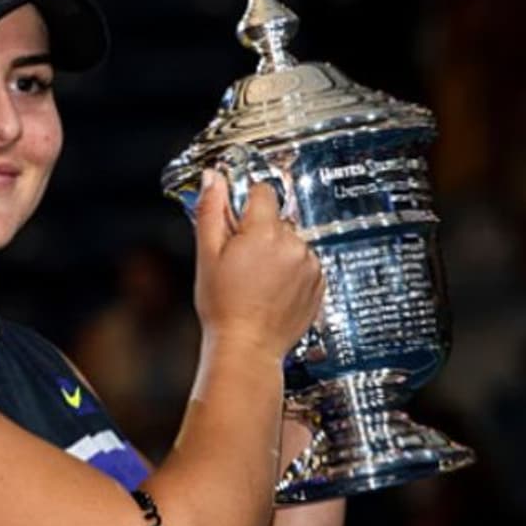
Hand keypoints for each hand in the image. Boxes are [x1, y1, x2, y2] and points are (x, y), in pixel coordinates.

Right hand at [193, 168, 324, 359]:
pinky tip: (272, 289)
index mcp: (264, 232)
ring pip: (291, 241)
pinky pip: (304, 263)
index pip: (263, 192)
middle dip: (259, 231)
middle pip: (276, 219)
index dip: (246, 203)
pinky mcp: (319, 282)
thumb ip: (210, 210)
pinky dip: (291, 271)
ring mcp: (309, 265)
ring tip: (256, 279)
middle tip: (240, 260)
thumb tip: (213, 178)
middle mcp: (293, 245)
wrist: (248, 347)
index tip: (236, 219)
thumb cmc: (224, 307)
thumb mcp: (207, 255)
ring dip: (276, 252)